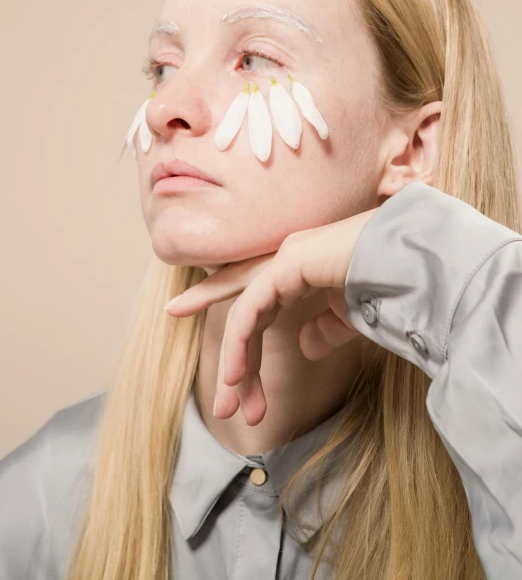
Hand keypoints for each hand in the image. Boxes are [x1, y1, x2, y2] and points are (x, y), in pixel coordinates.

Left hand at [164, 206, 379, 424]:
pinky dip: (238, 345)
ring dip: (234, 366)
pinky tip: (235, 378)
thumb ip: (328, 328)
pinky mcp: (286, 265)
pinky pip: (249, 311)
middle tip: (225, 409)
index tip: (224, 375)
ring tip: (228, 409)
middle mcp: (288, 260)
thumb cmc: (394, 284)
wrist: (417, 264)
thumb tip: (307, 347)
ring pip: (243, 318)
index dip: (236, 334)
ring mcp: (285, 259)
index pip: (257, 302)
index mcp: (302, 268)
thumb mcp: (355, 316)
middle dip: (234, 363)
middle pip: (246, 316)